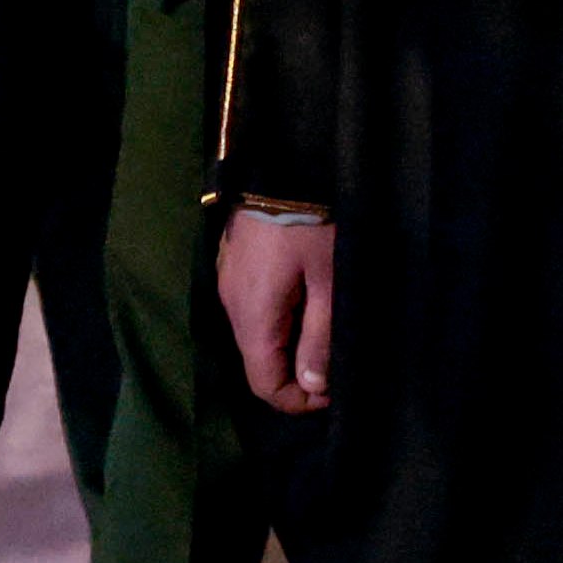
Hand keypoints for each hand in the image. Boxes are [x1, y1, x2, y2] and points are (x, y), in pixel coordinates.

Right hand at [218, 211, 334, 413]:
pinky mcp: (235, 262)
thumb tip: (313, 385)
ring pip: (256, 335)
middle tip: (334, 359)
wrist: (283, 161)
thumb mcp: (328, 281)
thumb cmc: (311, 223)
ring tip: (323, 329)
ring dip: (288, 343)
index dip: (298, 400)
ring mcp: (228, 281)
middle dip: (296, 372)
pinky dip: (278, 319)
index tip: (333, 388)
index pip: (264, 385)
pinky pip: (253, 308)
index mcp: (252, 316)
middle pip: (258, 362)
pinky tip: (305, 300)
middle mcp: (231, 305)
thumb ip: (320, 337)